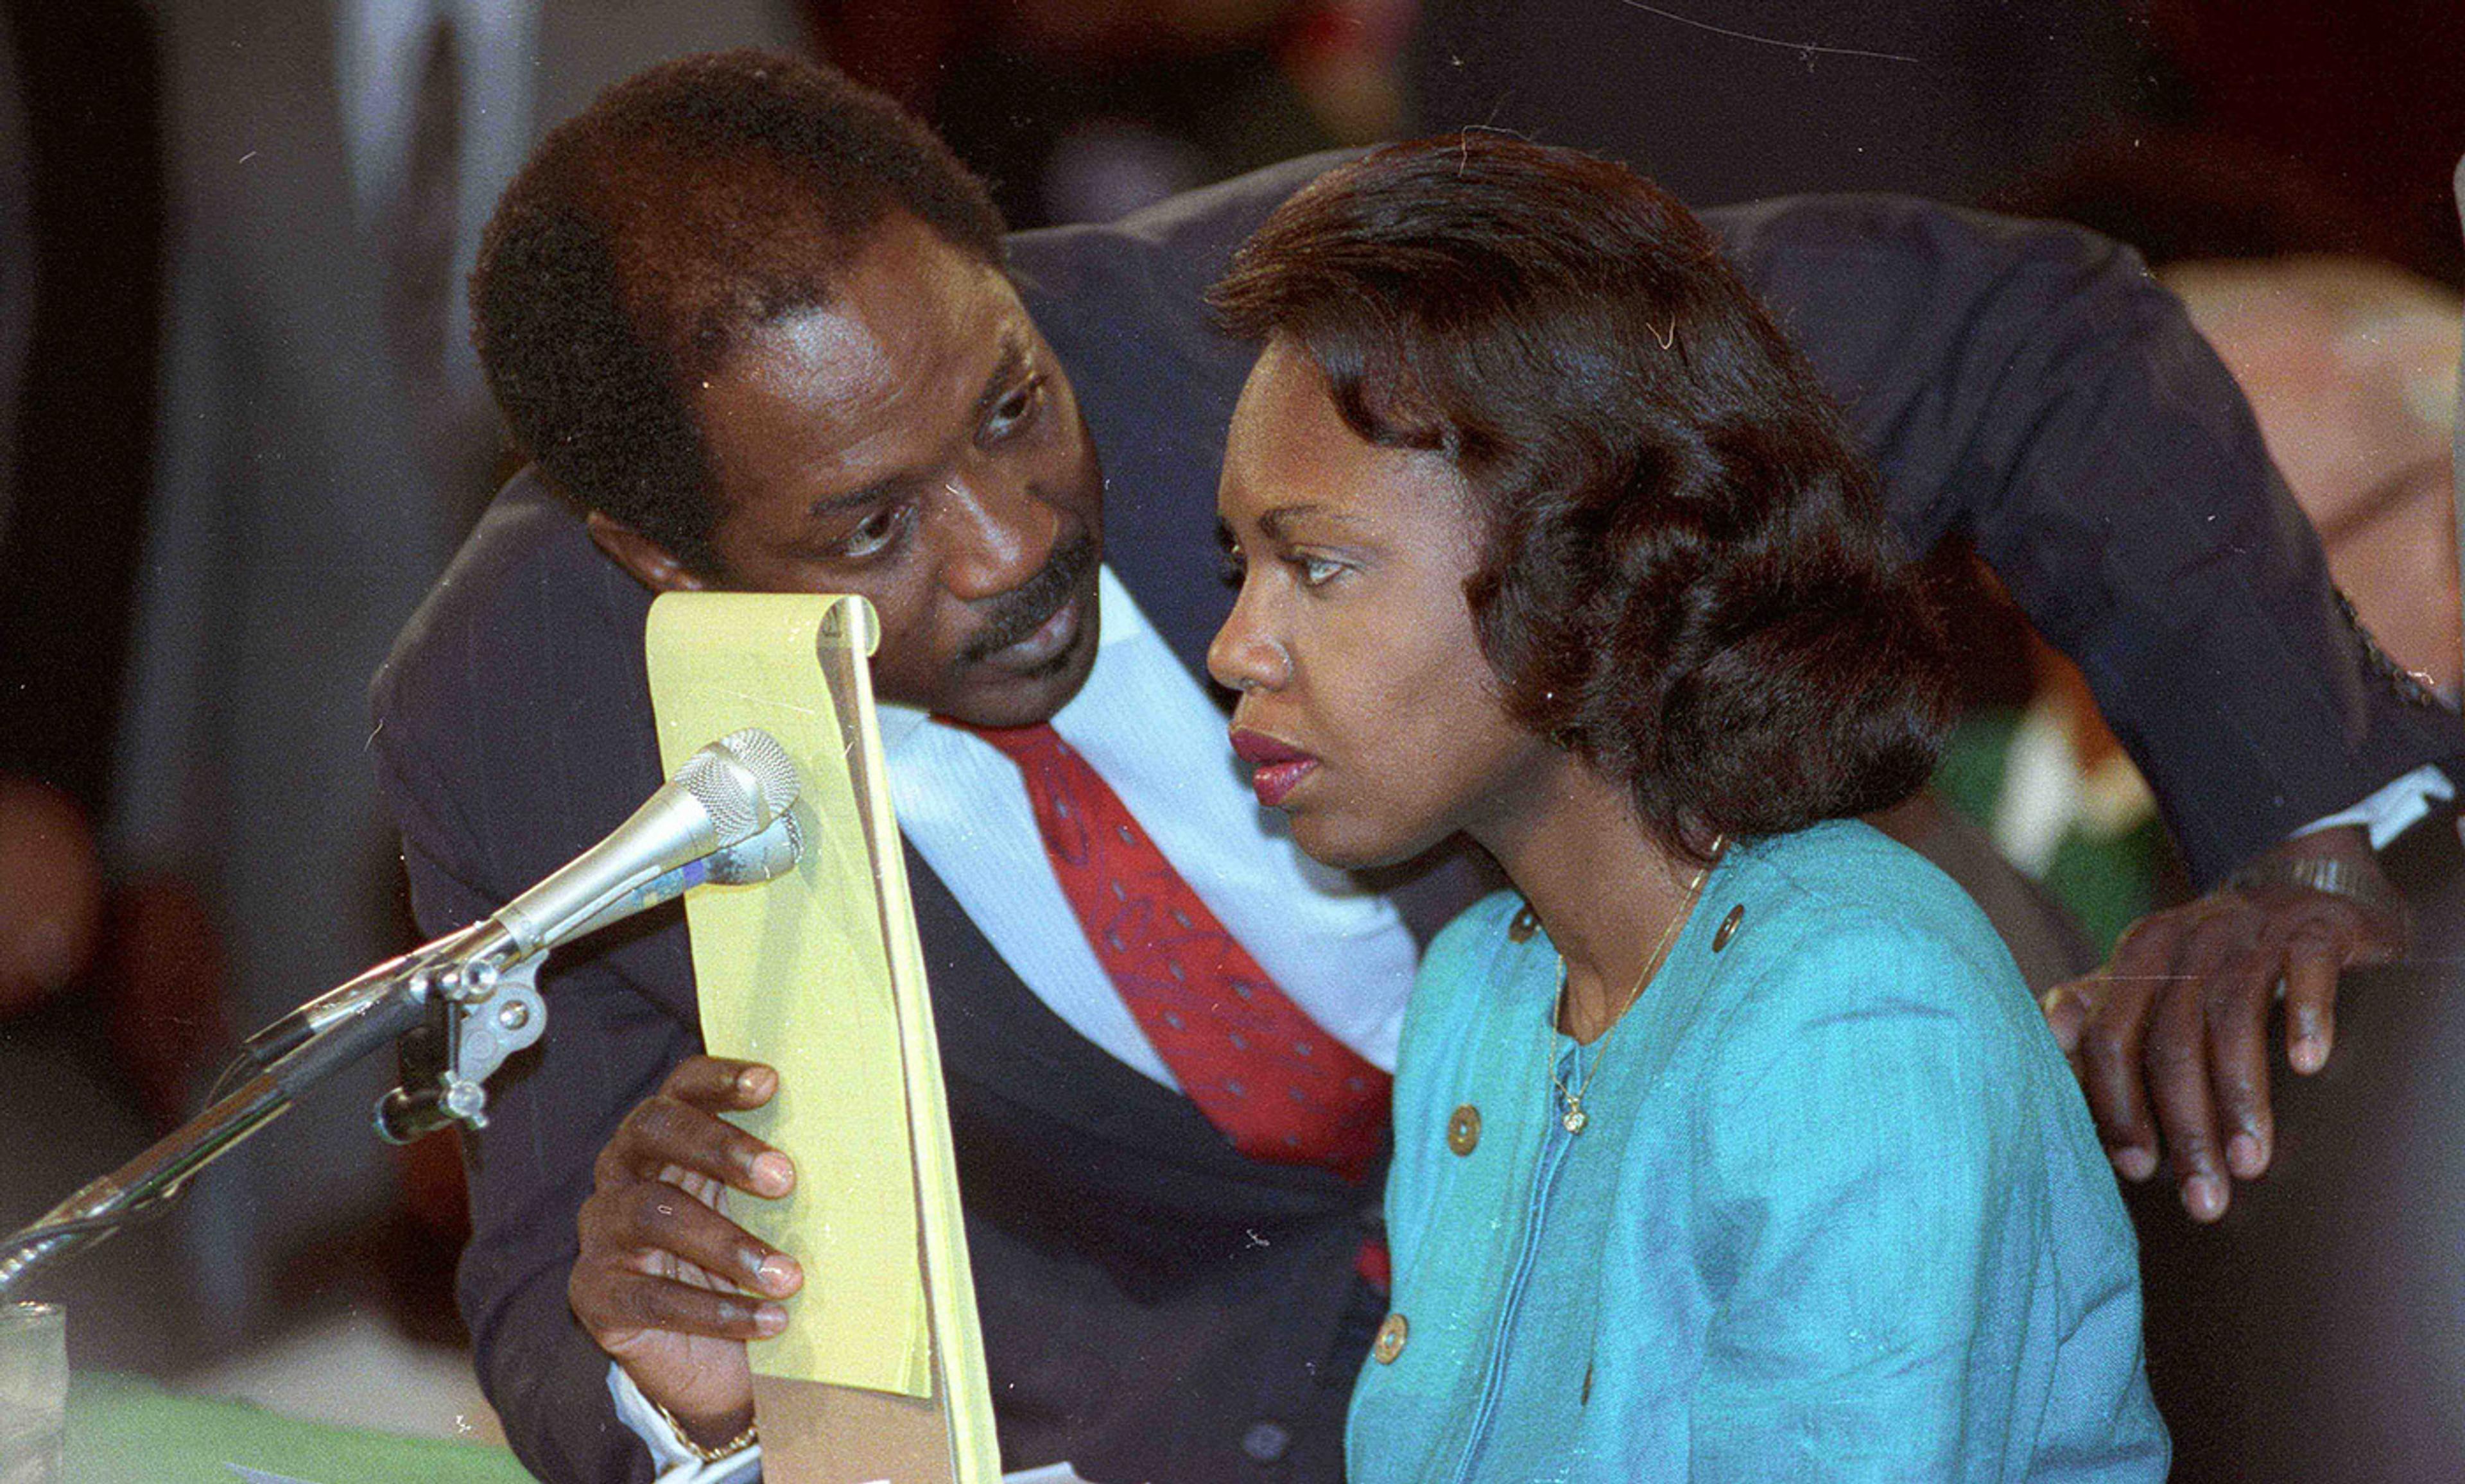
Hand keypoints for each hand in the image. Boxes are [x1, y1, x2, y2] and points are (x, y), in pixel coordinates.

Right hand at [570, 1055, 802, 1445]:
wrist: (701, 1364)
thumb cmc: (737, 1268)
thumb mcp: (755, 1215)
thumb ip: (774, 1177)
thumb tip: (851, 1145)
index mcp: (662, 1140)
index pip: (680, 1088)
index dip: (718, 1079)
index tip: (770, 1082)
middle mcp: (623, 1173)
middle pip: (653, 1130)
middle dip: (721, 1147)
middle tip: (784, 1178)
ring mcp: (603, 1233)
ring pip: (653, 1213)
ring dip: (728, 1244)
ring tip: (790, 1277)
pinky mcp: (596, 1295)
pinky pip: (652, 1296)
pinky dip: (716, 1310)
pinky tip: (770, 1321)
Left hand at [2040, 826, 2404, 1221]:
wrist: (2306, 888)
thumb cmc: (2217, 958)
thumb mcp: (2151, 980)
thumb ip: (2097, 1011)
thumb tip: (2048, 1037)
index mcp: (2138, 956)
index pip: (2110, 1038)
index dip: (2118, 1105)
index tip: (2136, 1170)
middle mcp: (2188, 939)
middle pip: (2172, 1040)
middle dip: (2184, 1125)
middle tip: (2205, 1197)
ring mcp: (2254, 929)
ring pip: (2234, 1016)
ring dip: (2242, 1096)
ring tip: (2251, 1163)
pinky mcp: (2318, 927)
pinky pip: (2307, 968)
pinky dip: (2305, 1015)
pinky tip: (2309, 1065)